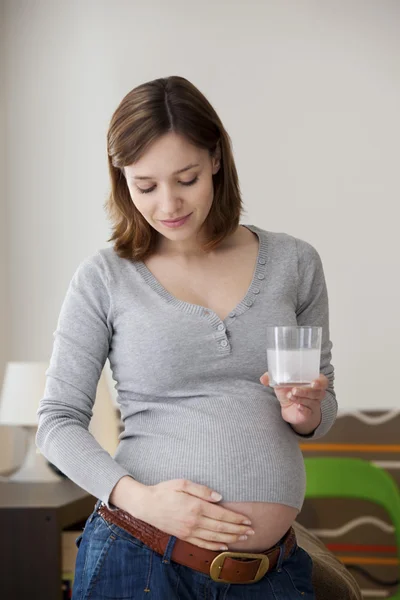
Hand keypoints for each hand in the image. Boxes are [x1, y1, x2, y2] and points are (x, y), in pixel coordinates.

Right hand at [138, 479, 254, 550]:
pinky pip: (202, 544)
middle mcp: (194, 521)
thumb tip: (219, 497)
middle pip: (221, 527)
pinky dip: (214, 546)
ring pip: (214, 537)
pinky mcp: (184, 536)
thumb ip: (202, 490)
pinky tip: (224, 546)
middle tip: (252, 531)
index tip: (248, 520)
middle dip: (238, 530)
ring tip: (243, 539)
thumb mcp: (182, 482)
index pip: (222, 514)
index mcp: (196, 506)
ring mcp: (189, 531)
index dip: (236, 519)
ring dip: (231, 538)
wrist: (146, 505)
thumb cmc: (165, 490)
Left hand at [260, 372, 328, 432]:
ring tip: (290, 396)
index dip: (320, 381)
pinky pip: (308, 412)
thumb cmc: (289, 391)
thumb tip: (263, 378)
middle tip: (294, 390)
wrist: (290, 409)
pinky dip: (303, 409)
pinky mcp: (308, 414)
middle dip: (305, 391)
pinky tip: (297, 406)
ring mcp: (313, 405)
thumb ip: (273, 378)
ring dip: (300, 398)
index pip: (322, 381)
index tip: (313, 382)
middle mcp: (316, 394)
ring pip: (312, 401)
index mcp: (313, 382)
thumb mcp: (282, 384)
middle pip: (317, 392)